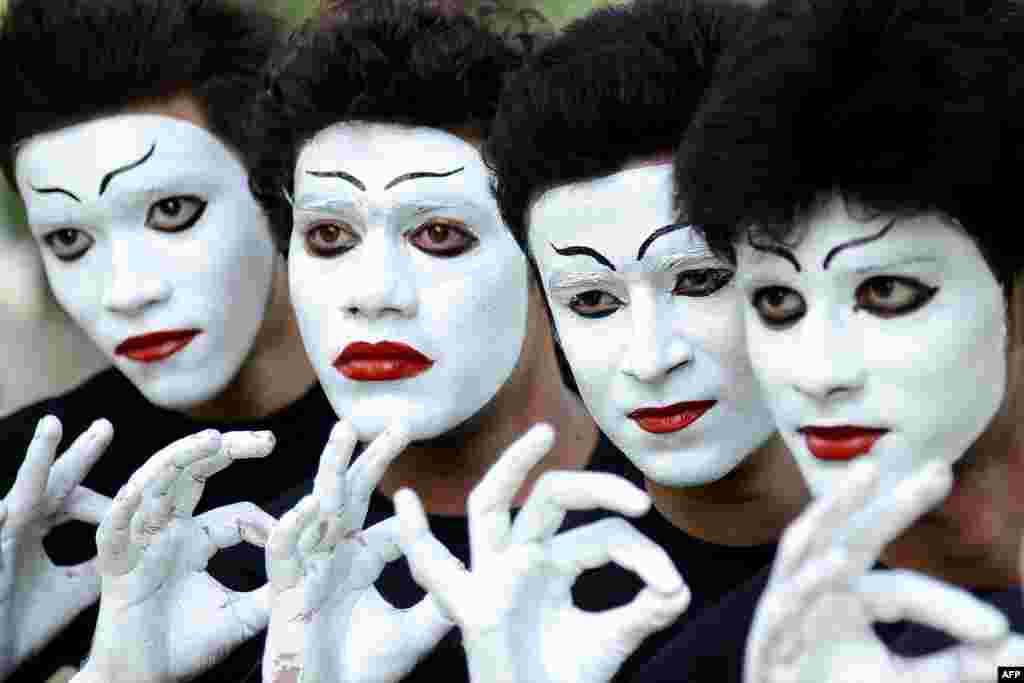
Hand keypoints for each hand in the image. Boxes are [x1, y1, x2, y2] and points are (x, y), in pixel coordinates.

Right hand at [0, 416, 112, 679]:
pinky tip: (4, 508)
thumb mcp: (70, 592)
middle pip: (53, 482)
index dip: (102, 494)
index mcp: (36, 529)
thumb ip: (98, 568)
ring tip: (53, 425)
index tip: (140, 486)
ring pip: (20, 490)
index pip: (72, 498)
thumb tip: (137, 552)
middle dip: (79, 454)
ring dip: (36, 458)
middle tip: (107, 425)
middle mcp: (16, 524)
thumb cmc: (18, 624)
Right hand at [77, 429, 276, 682]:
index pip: (235, 512)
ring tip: (212, 440)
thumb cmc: (185, 647)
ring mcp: (138, 544)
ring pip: (153, 485)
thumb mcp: (242, 614)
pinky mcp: (113, 567)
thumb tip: (315, 568)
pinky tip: (140, 490)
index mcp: (195, 541)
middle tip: (268, 440)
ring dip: (179, 458)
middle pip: (192, 475)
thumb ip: (274, 587)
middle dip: (225, 450)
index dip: (266, 524)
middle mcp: (165, 533)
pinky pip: (112, 530)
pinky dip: (123, 508)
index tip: (292, 537)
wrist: (141, 682)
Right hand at [263, 420, 451, 682]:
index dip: (407, 514)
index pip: (386, 526)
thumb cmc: (362, 673)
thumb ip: (441, 604)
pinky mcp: (284, 592)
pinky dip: (293, 528)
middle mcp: (334, 558)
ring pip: (316, 506)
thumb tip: (479, 578)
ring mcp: (308, 570)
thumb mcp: (414, 633)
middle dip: (374, 458)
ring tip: (346, 431)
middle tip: (401, 423)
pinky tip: (312, 505)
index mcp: (360, 565)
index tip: (426, 503)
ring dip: (331, 467)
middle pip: (354, 496)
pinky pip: (283, 552)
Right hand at [394, 423, 690, 682]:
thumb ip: (643, 612)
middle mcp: (521, 558)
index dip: (643, 554)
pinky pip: (436, 571)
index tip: (674, 588)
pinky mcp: (474, 609)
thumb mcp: (609, 640)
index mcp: (552, 562)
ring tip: (544, 434)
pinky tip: (401, 502)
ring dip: (511, 465)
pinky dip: (413, 537)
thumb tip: (678, 588)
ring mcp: (493, 577)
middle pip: (551, 498)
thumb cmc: (565, 681)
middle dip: (592, 486)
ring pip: (491, 504)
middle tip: (640, 499)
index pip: (602, 534)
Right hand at [745, 460, 1016, 682]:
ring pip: (807, 544)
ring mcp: (786, 607)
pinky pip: (787, 603)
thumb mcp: (905, 680)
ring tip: (867, 472)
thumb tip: (1018, 646)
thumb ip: (957, 665)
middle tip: (940, 467)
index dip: (951, 605)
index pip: (904, 588)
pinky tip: (838, 562)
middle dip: (893, 502)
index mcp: (848, 596)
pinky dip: (810, 580)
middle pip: (854, 535)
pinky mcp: (768, 640)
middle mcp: (817, 589)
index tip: (997, 628)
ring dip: (833, 507)